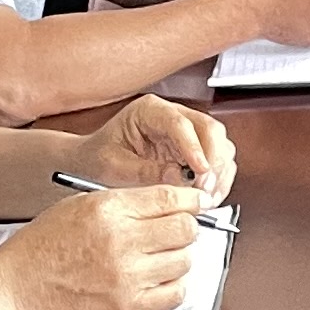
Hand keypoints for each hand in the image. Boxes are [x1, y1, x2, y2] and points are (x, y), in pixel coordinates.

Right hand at [0, 181, 204, 309]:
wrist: (14, 291)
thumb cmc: (40, 249)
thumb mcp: (78, 206)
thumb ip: (124, 203)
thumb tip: (168, 203)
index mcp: (108, 210)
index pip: (170, 197)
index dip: (191, 199)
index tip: (197, 202)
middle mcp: (121, 241)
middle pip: (186, 228)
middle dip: (186, 227)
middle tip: (176, 231)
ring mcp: (126, 278)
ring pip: (184, 261)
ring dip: (178, 257)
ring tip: (159, 257)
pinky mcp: (127, 309)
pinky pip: (175, 293)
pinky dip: (173, 285)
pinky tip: (156, 280)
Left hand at [70, 91, 236, 204]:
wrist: (89, 164)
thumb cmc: (96, 159)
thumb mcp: (113, 167)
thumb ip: (144, 172)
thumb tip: (179, 178)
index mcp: (149, 111)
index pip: (180, 123)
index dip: (194, 147)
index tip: (200, 171)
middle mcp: (173, 116)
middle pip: (210, 130)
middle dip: (214, 161)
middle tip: (205, 190)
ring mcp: (187, 133)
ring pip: (220, 145)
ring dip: (219, 173)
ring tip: (207, 197)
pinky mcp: (194, 151)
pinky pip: (218, 162)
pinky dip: (218, 180)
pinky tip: (208, 196)